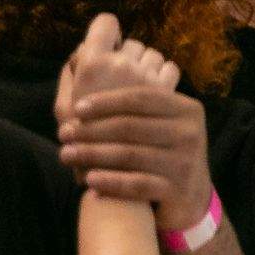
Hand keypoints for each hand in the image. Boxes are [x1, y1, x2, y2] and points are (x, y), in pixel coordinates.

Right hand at [54, 14, 179, 125]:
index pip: (105, 22)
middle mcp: (123, 65)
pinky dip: (164, 75)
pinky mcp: (169, 92)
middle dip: (125, 55)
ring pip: (153, 55)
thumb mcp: (63, 103)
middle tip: (119, 78)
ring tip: (137, 86)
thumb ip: (74, 71)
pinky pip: (171, 69)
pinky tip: (155, 91)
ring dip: (146, 65)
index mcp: (93, 64)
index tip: (106, 46)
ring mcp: (148, 78)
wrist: (116, 168)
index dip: (106, 31)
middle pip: (131, 43)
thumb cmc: (81, 137)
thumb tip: (86, 48)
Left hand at [59, 86, 213, 231]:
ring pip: (130, 154)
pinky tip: (90, 180)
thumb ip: (134, 96)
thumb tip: (82, 59)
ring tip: (66, 155)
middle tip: (63, 134)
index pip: (142, 97)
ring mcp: (186, 162)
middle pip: (131, 126)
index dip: (107, 101)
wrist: (190, 195)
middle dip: (91, 130)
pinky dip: (111, 181)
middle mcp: (191, 133)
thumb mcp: (161, 121)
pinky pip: (138, 184)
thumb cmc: (161, 150)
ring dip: (92, 155)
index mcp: (187, 109)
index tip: (77, 108)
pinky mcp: (179, 189)